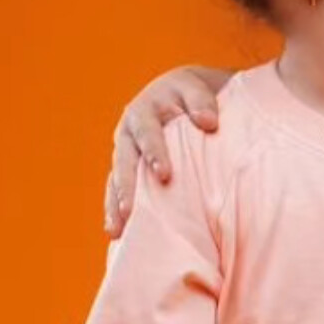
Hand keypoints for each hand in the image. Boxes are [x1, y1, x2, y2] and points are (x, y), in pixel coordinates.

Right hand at [104, 66, 225, 236]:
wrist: (178, 96)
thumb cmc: (191, 97)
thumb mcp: (195, 90)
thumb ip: (201, 102)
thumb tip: (209, 122)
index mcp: (144, 112)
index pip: (147, 133)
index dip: (154, 152)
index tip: (164, 175)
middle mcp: (128, 134)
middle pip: (125, 161)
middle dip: (128, 187)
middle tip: (131, 210)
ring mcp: (125, 153)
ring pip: (115, 179)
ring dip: (115, 204)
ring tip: (117, 229)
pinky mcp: (127, 170)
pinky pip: (115, 190)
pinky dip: (114, 210)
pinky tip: (115, 233)